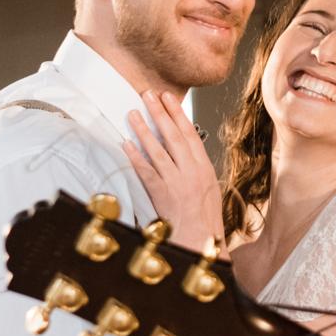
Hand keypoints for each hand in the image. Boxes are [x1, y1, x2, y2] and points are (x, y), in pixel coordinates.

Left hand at [123, 90, 223, 252]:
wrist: (201, 240)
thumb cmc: (205, 217)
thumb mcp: (209, 186)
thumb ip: (196, 166)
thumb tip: (184, 147)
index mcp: (204, 168)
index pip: (190, 134)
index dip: (177, 114)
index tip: (168, 98)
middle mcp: (191, 172)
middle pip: (173, 136)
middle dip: (159, 113)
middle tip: (148, 95)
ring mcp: (175, 182)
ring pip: (157, 150)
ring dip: (143, 130)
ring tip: (133, 113)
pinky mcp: (161, 194)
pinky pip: (145, 171)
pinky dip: (135, 156)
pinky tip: (126, 144)